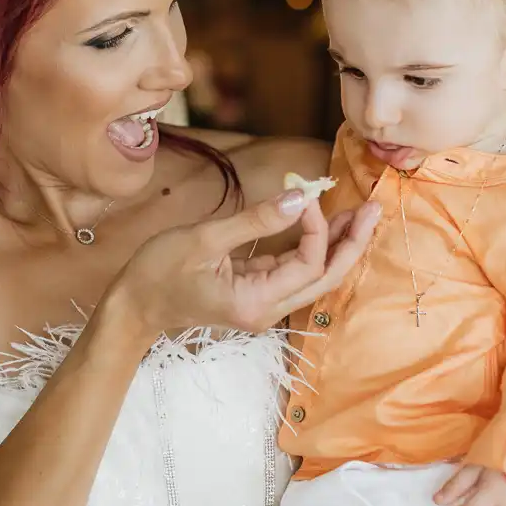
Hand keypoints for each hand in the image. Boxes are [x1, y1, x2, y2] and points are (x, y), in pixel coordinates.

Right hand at [112, 190, 379, 336]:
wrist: (132, 306)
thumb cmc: (158, 272)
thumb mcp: (205, 239)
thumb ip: (257, 221)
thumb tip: (300, 198)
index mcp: (255, 302)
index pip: (308, 264)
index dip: (316, 228)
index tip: (305, 195)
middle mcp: (267, 310)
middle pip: (326, 278)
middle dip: (351, 242)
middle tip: (373, 207)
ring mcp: (263, 305)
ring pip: (315, 276)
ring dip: (337, 244)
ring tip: (359, 212)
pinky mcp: (257, 295)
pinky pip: (295, 272)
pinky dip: (312, 247)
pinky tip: (324, 224)